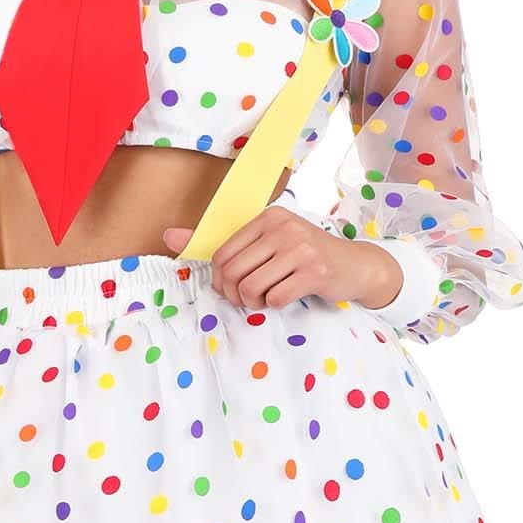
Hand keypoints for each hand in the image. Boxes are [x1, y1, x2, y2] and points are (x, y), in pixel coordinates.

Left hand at [162, 207, 403, 310]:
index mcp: (267, 217)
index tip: (232, 289)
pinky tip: (285, 298)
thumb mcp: (267, 243)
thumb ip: (220, 243)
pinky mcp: (314, 271)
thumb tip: (168, 237)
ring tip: (265, 300)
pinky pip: (275, 298)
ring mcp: (300, 248)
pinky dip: (274, 305)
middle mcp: (283, 227)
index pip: (222, 255)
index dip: (221, 280)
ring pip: (252, 287)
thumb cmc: (305, 257)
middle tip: (248, 300)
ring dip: (254, 303)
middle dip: (235, 295)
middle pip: (234, 273)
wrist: (353, 266)